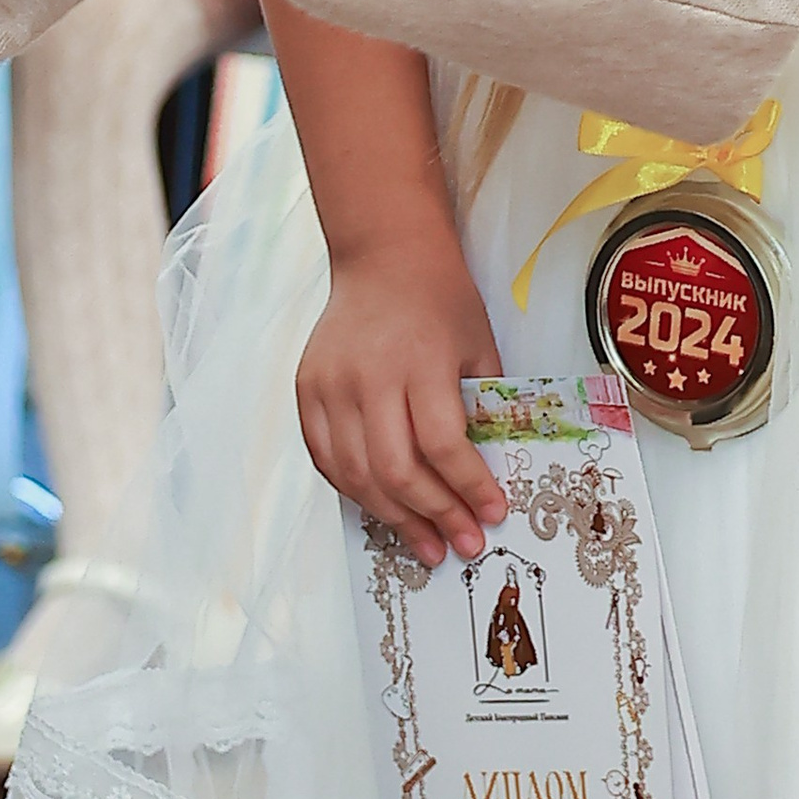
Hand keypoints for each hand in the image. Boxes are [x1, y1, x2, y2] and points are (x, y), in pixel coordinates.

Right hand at [294, 223, 506, 568]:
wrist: (384, 255)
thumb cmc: (439, 298)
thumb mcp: (479, 346)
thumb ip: (483, 408)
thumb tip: (488, 476)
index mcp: (419, 361)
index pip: (443, 445)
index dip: (468, 488)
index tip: (492, 513)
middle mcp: (368, 376)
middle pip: (396, 469)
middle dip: (434, 516)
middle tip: (462, 544)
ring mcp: (330, 385)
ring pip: (356, 474)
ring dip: (394, 517)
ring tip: (427, 543)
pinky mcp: (306, 390)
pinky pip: (326, 458)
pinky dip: (355, 490)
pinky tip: (384, 508)